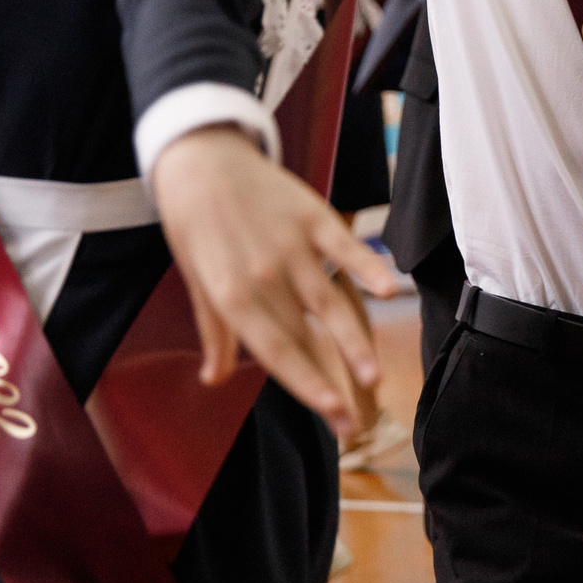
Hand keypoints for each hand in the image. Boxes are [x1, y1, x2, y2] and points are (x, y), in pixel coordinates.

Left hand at [151, 125, 394, 438]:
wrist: (199, 159)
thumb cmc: (195, 226)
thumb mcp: (197, 281)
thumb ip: (214, 333)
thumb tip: (213, 379)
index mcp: (231, 296)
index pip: (275, 351)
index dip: (305, 385)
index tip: (331, 415)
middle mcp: (263, 275)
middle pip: (306, 338)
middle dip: (332, 383)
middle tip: (354, 424)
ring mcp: (290, 245)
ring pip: (329, 302)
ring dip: (353, 341)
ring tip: (372, 377)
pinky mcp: (312, 216)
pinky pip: (344, 246)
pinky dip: (367, 266)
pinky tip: (388, 290)